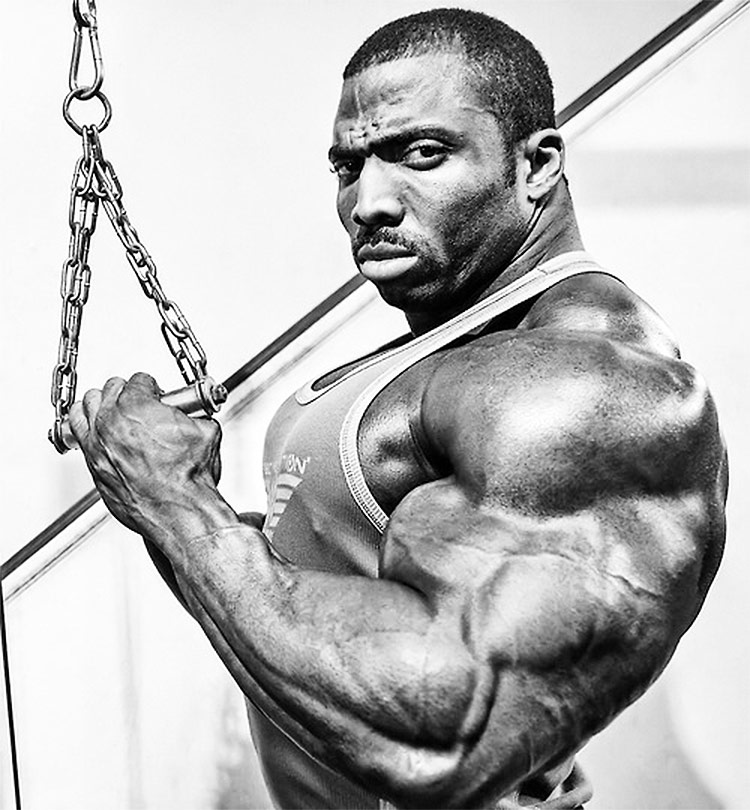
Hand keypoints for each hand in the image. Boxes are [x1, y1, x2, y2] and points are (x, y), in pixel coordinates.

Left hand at [69, 372, 221, 534]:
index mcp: (138, 406)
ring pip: (85, 407)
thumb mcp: (205, 433)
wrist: (178, 510)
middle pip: (109, 389)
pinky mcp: (93, 465)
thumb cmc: (188, 478)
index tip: (156, 394)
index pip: (138, 380)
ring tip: (109, 410)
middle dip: (125, 393)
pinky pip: (77, 435)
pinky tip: (96, 432)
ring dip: (98, 405)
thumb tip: (194, 416)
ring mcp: (98, 443)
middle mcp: (112, 421)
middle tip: (138, 403)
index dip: (151, 386)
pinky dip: (87, 429)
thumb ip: (195, 416)